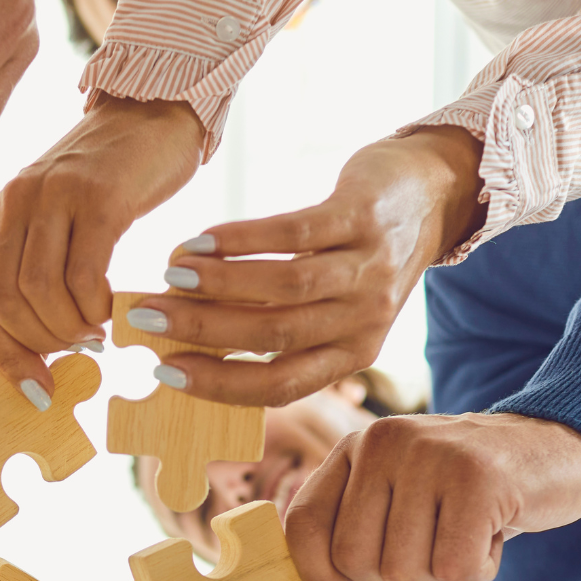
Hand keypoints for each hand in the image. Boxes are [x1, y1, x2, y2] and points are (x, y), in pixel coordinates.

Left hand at [0, 96, 203, 401]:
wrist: (152, 113)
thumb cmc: (108, 185)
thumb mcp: (56, 226)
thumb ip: (39, 274)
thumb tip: (40, 356)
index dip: (4, 357)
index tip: (38, 389)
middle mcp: (13, 203)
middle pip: (4, 302)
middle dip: (41, 344)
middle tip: (78, 350)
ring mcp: (53, 195)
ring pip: (39, 291)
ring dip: (71, 328)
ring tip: (97, 330)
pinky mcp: (98, 195)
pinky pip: (83, 272)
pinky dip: (96, 305)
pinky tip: (113, 308)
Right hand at [122, 127, 484, 406]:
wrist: (431, 194)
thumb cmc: (361, 259)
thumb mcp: (335, 310)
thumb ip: (280, 331)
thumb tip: (192, 342)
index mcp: (352, 356)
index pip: (278, 385)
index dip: (218, 383)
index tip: (163, 371)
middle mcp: (363, 320)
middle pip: (273, 336)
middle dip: (202, 330)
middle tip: (148, 318)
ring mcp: (367, 269)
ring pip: (283, 288)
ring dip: (217, 284)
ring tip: (170, 275)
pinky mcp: (362, 217)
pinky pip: (294, 232)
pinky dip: (241, 239)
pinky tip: (202, 240)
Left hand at [285, 411, 580, 580]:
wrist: (556, 448)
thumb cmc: (468, 491)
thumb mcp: (401, 498)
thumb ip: (356, 530)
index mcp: (355, 448)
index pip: (302, 524)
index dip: (319, 575)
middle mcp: (383, 441)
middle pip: (355, 560)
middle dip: (396, 579)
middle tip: (436, 549)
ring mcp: (430, 455)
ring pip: (404, 571)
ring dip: (442, 574)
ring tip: (469, 533)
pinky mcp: (478, 477)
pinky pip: (455, 569)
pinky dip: (479, 571)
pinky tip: (493, 534)